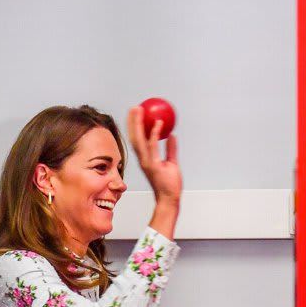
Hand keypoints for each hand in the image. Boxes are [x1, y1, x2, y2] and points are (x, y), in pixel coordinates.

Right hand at [127, 106, 181, 238]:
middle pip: (134, 137)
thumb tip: (173, 136)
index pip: (137, 140)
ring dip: (139, 124)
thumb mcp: (172, 163)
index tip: (137, 114)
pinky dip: (155, 134)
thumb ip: (171, 149)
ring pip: (139, 140)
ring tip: (140, 110)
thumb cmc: (170, 185)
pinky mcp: (154, 166)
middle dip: (133, 122)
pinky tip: (158, 124)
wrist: (170, 199)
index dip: (135, 126)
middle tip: (135, 107)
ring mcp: (147, 163)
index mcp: (146, 159)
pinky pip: (153, 147)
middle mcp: (143, 160)